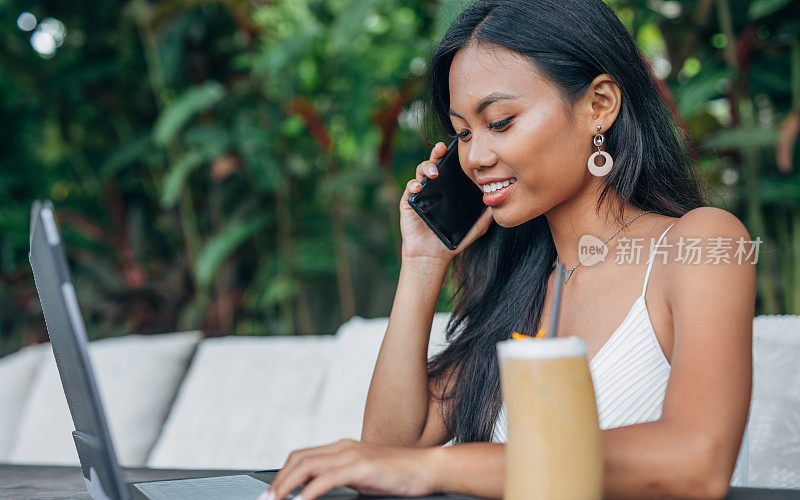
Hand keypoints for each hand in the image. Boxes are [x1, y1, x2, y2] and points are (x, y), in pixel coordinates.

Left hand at [258, 439, 438, 499]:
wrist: (427, 468)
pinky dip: (309, 491)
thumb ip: (342, 479)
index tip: (273, 492)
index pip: (303, 456)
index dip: (283, 473)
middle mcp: (343, 447)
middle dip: (279, 480)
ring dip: (287, 485)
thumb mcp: (363, 477)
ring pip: (307, 465)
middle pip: (299, 458)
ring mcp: (352, 454)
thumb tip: (319, 493)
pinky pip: (327, 478)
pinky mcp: (361, 466)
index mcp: (343, 448)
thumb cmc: (399, 475)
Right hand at [399, 142, 493, 266]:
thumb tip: (500, 201)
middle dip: (436, 154)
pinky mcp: (408, 202)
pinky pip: (409, 188)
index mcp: (447, 190)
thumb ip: (487, 215)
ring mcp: (420, 194)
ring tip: (433, 172)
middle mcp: (433, 188)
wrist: (433, 255)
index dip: (450, 156)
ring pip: (420, 172)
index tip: (456, 148)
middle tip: (441, 150)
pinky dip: (413, 184)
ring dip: (426, 167)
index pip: (449, 168)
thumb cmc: (452, 240)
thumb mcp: (475, 227)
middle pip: (433, 164)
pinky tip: (419, 187)